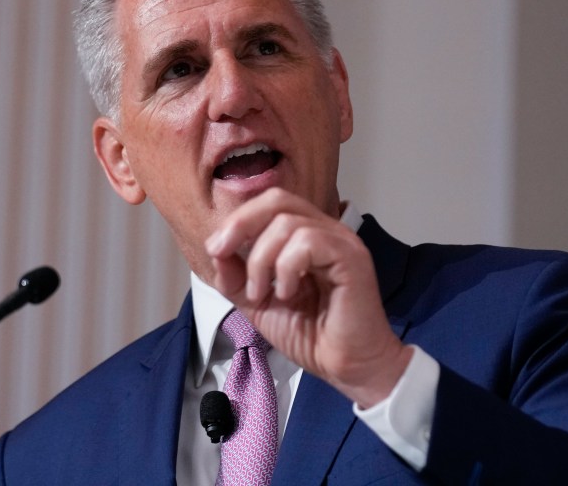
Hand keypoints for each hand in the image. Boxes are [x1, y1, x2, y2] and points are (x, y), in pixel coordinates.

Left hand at [205, 188, 411, 406]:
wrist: (347, 368)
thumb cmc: (312, 336)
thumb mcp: (259, 304)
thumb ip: (236, 278)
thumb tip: (216, 252)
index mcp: (306, 236)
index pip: (269, 204)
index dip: (238, 220)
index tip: (216, 250)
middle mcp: (326, 231)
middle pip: (277, 199)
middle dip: (241, 224)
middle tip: (222, 253)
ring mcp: (341, 242)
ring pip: (287, 223)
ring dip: (262, 260)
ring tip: (263, 294)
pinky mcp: (351, 258)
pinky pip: (309, 242)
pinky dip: (287, 267)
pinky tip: (287, 293)